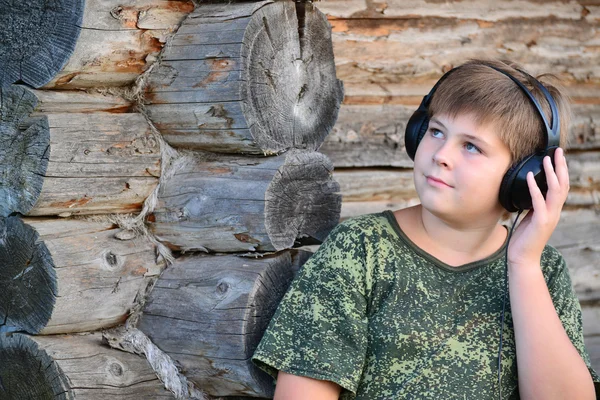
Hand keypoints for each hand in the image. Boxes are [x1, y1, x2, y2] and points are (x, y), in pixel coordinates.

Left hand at [507, 147, 569, 267]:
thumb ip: (534, 205)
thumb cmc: (525, 238)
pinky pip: (538, 201)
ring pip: (555, 191)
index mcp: (553, 210)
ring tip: (546, 159)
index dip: (561, 171)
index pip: (561, 186)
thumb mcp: (531, 217)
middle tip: (558, 150)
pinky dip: (534, 188)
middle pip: (563, 184)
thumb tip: (531, 192)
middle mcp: (554, 211)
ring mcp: (549, 216)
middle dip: (561, 166)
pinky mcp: (540, 222)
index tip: (557, 156)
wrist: (523, 258)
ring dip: (550, 173)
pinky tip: (528, 177)